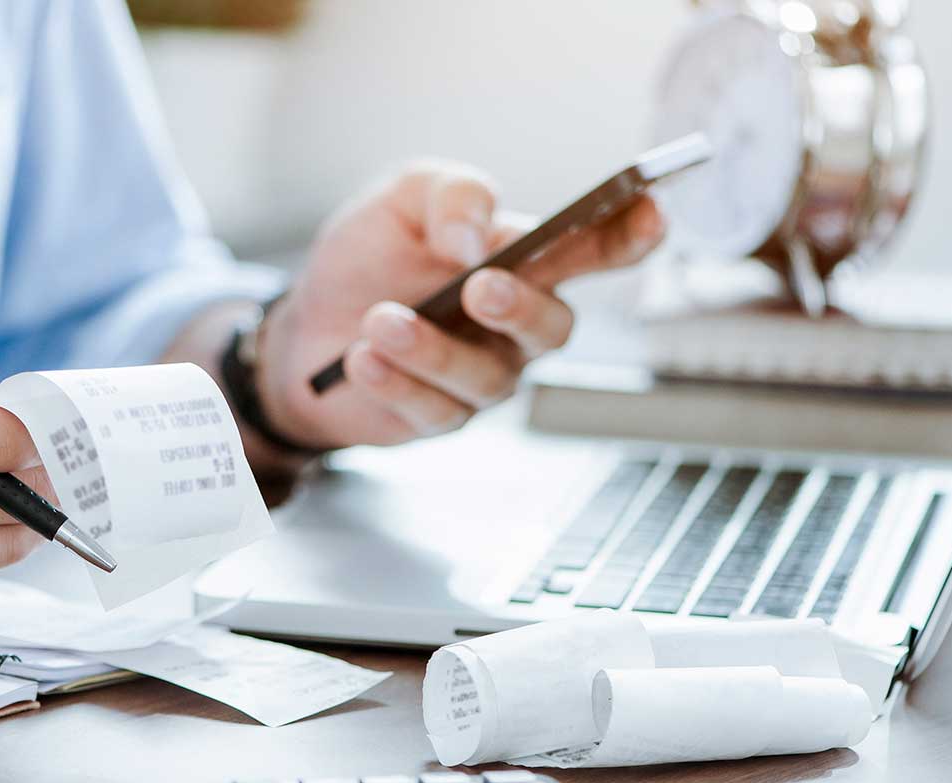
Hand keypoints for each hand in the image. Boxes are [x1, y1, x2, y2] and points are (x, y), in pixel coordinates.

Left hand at [256, 162, 663, 448]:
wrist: (303, 323)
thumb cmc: (368, 258)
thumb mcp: (402, 199)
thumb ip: (451, 195)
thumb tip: (475, 237)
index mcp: (523, 262)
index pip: (592, 249)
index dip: (629, 235)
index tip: (649, 212)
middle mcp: (515, 326)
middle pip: (555, 328)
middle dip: (522, 308)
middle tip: (479, 287)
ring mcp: (482, 376)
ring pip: (488, 377)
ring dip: (432, 348)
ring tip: (380, 320)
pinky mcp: (438, 418)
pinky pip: (434, 411)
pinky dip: (396, 381)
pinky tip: (362, 358)